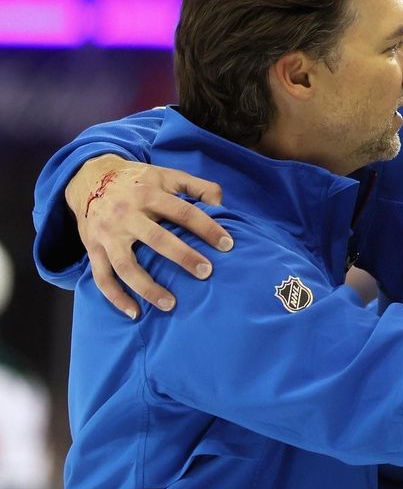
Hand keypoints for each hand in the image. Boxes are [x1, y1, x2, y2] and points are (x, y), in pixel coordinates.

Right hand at [66, 154, 232, 317]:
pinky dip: (116, 298)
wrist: (88, 179)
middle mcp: (125, 214)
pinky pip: (102, 278)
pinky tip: (135, 313)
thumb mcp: (167, 175)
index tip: (227, 245)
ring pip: (125, 266)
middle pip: (156, 239)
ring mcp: (107, 235)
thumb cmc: (138, 182)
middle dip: (182, 257)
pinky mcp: (93, 250)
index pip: (183, 212)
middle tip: (206, 273)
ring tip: (171, 305)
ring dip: (148, 288)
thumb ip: (197, 186)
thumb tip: (221, 205)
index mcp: (148, 194)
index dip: (207, 228)